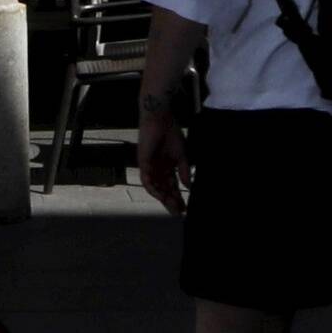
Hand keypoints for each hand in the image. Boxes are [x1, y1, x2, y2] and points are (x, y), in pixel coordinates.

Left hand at [137, 100, 189, 214]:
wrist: (161, 119)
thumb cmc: (170, 133)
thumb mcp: (181, 155)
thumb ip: (184, 171)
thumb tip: (188, 186)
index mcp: (167, 167)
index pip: (172, 186)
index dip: (178, 197)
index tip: (185, 208)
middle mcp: (157, 170)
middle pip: (164, 190)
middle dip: (171, 202)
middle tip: (178, 213)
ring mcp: (150, 167)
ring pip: (155, 188)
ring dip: (163, 198)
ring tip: (172, 207)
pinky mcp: (143, 163)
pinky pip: (146, 180)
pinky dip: (153, 189)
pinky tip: (160, 196)